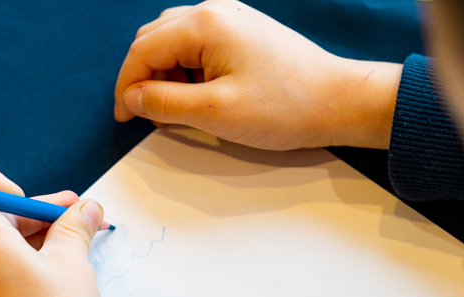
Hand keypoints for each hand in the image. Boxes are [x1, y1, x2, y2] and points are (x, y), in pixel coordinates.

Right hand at [114, 0, 402, 149]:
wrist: (339, 101)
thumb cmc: (286, 107)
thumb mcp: (216, 113)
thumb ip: (166, 104)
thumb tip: (133, 98)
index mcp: (204, 23)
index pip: (143, 50)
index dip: (126, 86)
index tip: (125, 118)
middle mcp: (214, 11)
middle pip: (155, 40)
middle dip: (144, 79)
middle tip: (147, 117)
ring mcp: (231, 18)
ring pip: (175, 42)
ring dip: (166, 76)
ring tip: (176, 112)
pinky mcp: (244, 33)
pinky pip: (200, 46)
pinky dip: (188, 72)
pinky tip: (198, 98)